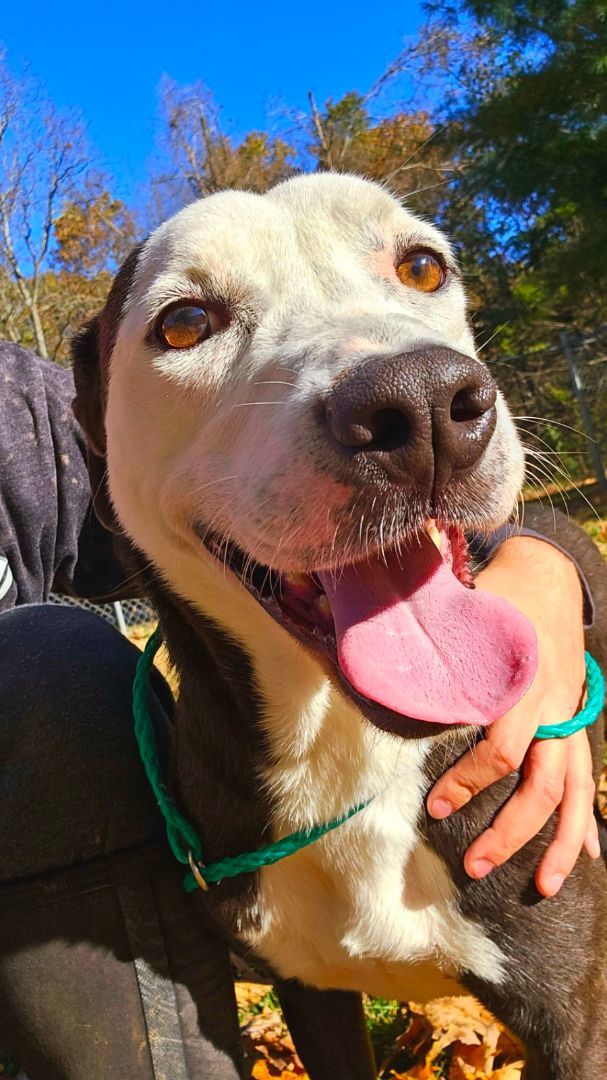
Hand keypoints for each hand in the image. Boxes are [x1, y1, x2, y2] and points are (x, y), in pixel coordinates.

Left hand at [427, 536, 599, 896]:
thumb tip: (381, 664)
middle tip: (474, 866)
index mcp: (521, 683)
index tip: (437, 808)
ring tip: (545, 889)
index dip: (470, 783)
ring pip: (576, 792)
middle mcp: (554, 706)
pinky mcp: (581, 722)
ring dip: (560, 843)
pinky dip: (589, 818)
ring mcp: (573, 717)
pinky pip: (590, 778)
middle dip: (511, 831)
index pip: (502, 750)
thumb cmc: (496, 595)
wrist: (550, 575)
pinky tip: (588, 855)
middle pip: (541, 785)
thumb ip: (433, 645)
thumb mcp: (465, 612)